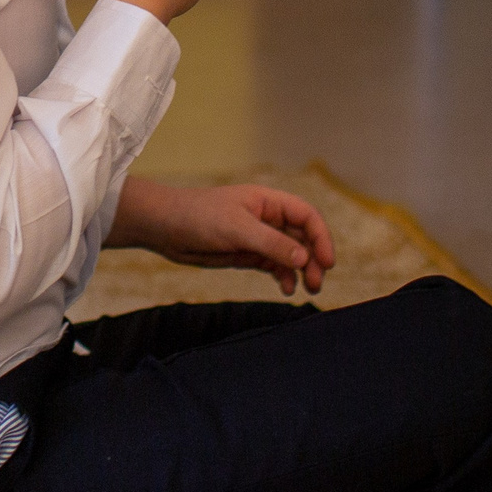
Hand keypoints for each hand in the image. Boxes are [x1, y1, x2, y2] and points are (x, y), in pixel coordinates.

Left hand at [110, 178, 334, 295]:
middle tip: (316, 283)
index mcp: (268, 202)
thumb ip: (271, 243)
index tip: (327, 262)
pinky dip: (284, 277)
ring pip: (291, 255)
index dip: (321, 237)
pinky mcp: (248, 254)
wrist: (165, 228)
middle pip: (303, 239)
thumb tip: (304, 258)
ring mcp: (259, 238)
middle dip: (313, 259)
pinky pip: (275, 266)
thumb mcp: (237, 229)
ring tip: (307, 289)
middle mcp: (268, 219)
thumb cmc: (198, 216)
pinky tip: (285, 289)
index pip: (307, 217)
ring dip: (302, 271)